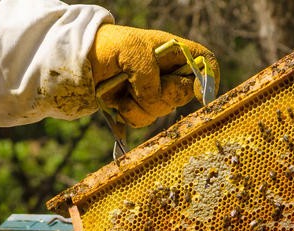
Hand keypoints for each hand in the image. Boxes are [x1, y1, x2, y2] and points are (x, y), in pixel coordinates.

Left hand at [88, 24, 219, 127]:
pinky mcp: (141, 109)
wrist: (85, 60)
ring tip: (124, 89)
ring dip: (141, 104)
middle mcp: (170, 74)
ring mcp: (156, 93)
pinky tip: (119, 101)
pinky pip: (145, 121)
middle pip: (185, 95)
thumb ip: (150, 77)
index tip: (199, 94)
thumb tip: (156, 101)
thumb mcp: (133, 52)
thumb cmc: (112, 46)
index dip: (209, 79)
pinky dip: (130, 114)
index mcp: (175, 53)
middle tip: (142, 82)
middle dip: (164, 93)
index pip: (205, 63)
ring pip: (163, 111)